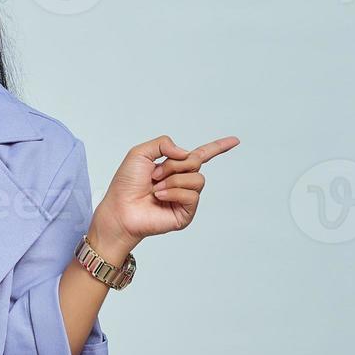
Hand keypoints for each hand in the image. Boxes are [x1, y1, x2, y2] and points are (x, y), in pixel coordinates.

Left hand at [95, 134, 240, 245]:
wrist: (119, 209)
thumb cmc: (126, 184)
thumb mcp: (140, 153)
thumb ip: (163, 143)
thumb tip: (186, 154)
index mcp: (174, 167)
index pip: (202, 155)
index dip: (218, 147)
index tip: (235, 140)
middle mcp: (183, 182)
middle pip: (196, 162)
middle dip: (174, 165)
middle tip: (154, 175)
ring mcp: (185, 198)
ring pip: (196, 179)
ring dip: (173, 180)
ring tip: (156, 188)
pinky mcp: (186, 213)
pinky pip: (192, 196)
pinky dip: (174, 193)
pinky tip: (159, 197)